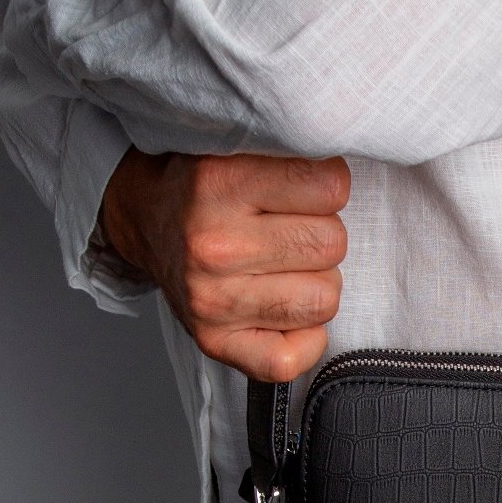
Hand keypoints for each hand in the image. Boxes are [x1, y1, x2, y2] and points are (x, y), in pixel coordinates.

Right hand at [101, 149, 349, 381]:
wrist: (146, 215)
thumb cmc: (208, 181)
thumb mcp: (241, 142)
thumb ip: (292, 146)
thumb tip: (354, 142)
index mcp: (220, 181)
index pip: (332, 186)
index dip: (327, 184)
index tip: (302, 185)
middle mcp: (211, 243)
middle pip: (332, 244)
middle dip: (319, 232)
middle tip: (286, 225)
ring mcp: (210, 299)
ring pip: (325, 298)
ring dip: (314, 279)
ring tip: (281, 262)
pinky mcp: (212, 340)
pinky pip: (290, 360)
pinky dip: (302, 338)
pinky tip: (283, 307)